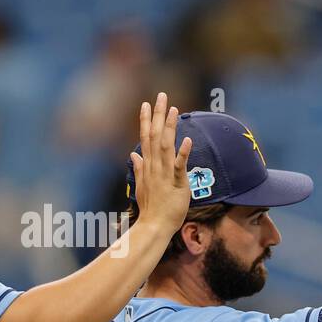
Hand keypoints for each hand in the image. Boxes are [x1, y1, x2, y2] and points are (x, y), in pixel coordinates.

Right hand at [130, 92, 193, 234]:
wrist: (154, 225)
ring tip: (173, 109)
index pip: (146, 137)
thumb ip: (139, 167)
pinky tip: (187, 139)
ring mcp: (164, 174)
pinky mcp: (176, 184)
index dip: (146, 119)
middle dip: (158, 115)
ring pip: (166, 146)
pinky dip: (183, 153)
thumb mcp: (142, 185)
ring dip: (169, 127)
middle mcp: (154, 166)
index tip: (146, 103)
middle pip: (155, 135)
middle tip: (161, 96)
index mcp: (148, 165)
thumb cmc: (151, 208)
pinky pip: (179, 166)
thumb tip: (133, 153)